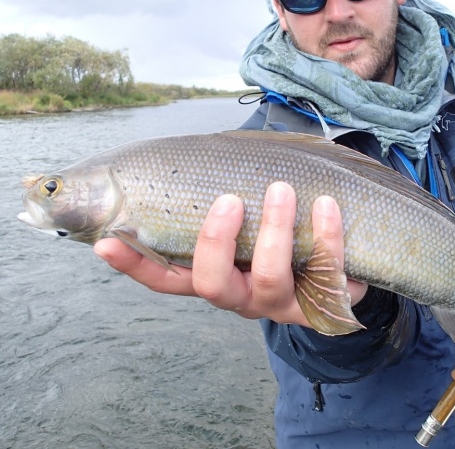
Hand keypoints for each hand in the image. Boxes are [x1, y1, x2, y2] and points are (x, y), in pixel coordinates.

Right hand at [94, 182, 367, 326]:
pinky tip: (327, 205)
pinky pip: (326, 277)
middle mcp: (242, 295)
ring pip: (269, 279)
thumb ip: (221, 190)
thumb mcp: (250, 209)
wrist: (347, 250)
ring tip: (282, 190)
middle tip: (229, 199)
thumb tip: (187, 151)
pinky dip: (327, 237)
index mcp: (216, 274)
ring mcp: (283, 303)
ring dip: (274, 232)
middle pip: (212, 285)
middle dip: (216, 242)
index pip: (165, 277)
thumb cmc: (285, 222)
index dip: (134, 265)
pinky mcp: (324, 302)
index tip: (106, 241)